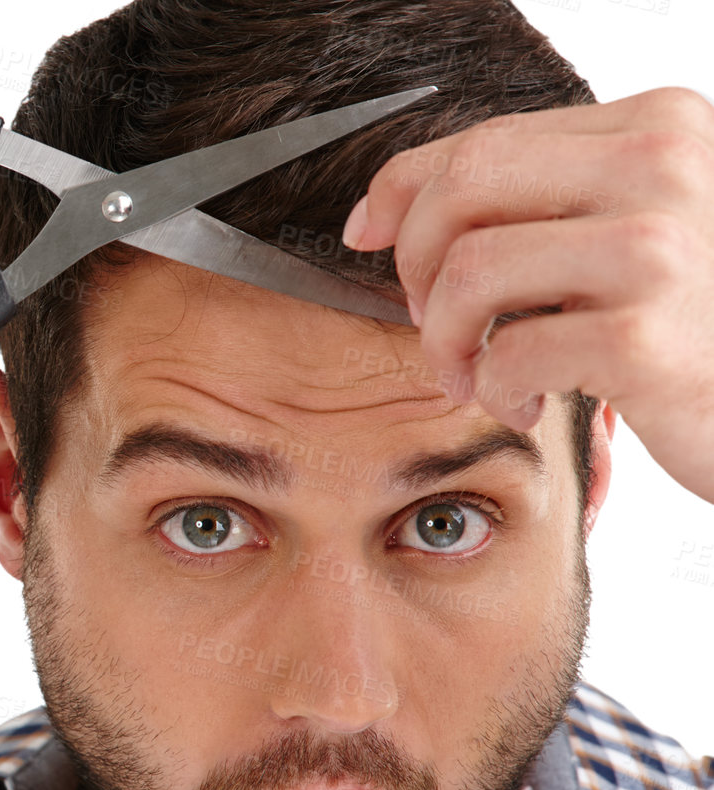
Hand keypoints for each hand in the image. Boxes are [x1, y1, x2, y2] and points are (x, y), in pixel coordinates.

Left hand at [344, 86, 713, 505]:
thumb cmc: (695, 321)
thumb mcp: (633, 229)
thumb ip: (538, 200)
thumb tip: (376, 213)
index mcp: (659, 127)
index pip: (486, 140)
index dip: (403, 190)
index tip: (367, 233)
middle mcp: (666, 170)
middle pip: (462, 190)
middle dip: (417, 265)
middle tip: (434, 322)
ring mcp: (661, 250)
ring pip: (469, 272)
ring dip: (446, 341)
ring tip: (475, 373)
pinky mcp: (646, 340)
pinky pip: (509, 354)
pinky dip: (496, 391)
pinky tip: (530, 403)